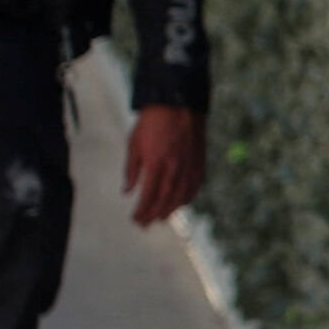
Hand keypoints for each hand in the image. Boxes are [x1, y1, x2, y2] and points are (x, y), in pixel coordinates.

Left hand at [124, 105, 205, 227]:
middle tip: (145, 225)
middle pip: (165, 200)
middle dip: (154, 215)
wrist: (178, 104)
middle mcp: (175, 168)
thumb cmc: (151, 123)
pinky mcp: (200, 162)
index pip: (148, 196)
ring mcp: (190, 166)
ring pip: (181, 197)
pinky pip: (194, 187)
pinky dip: (187, 198)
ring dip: (170, 210)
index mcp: (156, 164)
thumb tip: (128, 192)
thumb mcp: (133, 144)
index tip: (135, 220)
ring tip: (160, 219)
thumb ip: (131, 170)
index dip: (142, 211)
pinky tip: (179, 203)